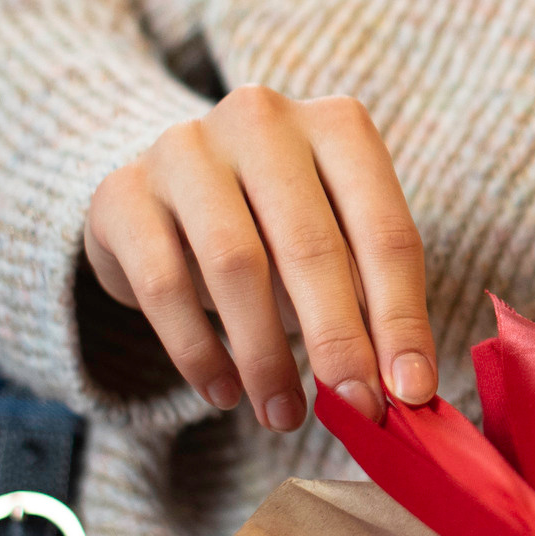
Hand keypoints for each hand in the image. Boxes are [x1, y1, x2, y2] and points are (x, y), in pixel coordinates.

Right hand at [83, 86, 436, 430]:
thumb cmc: (279, 225)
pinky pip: (164, 284)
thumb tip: (406, 388)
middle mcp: (262, 120)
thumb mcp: (338, 245)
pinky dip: (198, 351)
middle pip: (311, 246)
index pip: (385, 231)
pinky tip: (224, 393)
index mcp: (338, 124)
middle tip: (355, 408)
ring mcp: (185, 149)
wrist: (171, 191)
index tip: (411, 391)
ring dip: (265, 355)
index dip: (401, 319)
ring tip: (285, 415)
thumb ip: (372, 301)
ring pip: (235, 265)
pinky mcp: (122, 193)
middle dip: (338, 340)